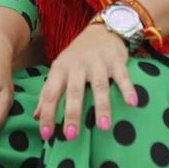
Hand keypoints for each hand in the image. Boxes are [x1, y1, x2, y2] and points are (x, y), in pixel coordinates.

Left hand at [33, 23, 134, 140]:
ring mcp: (97, 62)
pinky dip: (128, 89)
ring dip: (101, 107)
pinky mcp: (116, 60)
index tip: (46, 135)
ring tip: (103, 127)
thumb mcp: (60, 70)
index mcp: (60, 68)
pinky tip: (132, 103)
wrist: (101, 31)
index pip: (50, 94)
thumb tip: (36, 116)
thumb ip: (48, 92)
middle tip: (71, 135)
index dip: (47, 114)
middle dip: (72, 114)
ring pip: (98, 86)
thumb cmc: (77, 57)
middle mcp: (77, 65)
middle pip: (74, 91)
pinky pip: (122, 76)